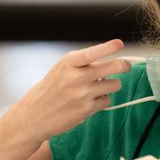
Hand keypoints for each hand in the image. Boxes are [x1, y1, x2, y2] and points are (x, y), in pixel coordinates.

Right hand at [0, 39, 131, 143]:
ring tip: (98, 88)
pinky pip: (107, 100)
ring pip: (115, 84)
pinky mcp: (87, 109)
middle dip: (124, 66)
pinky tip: (88, 102)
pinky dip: (102, 101)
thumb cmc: (52, 89)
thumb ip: (84, 64)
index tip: (119, 44)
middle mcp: (76, 76)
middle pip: (114, 67)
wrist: (33, 115)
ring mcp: (83, 94)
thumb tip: (115, 62)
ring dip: (111, 86)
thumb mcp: (62, 69)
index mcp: (69, 63)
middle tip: (125, 66)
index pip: (91, 53)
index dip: (107, 48)